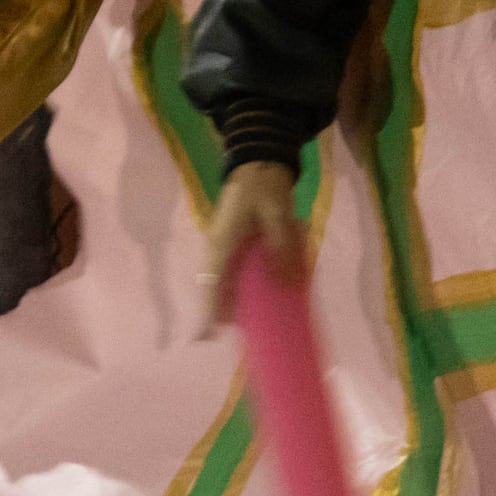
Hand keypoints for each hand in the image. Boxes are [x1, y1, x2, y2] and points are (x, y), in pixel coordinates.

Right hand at [201, 161, 303, 334]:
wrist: (260, 160)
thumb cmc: (264, 186)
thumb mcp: (277, 215)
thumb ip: (281, 248)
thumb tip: (286, 282)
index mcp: (222, 243)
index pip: (210, 283)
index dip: (209, 309)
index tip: (210, 334)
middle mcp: (219, 248)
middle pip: (217, 287)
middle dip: (226, 311)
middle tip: (245, 333)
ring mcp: (227, 246)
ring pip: (227, 281)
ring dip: (238, 299)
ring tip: (256, 320)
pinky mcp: (238, 243)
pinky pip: (239, 270)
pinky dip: (249, 284)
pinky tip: (267, 294)